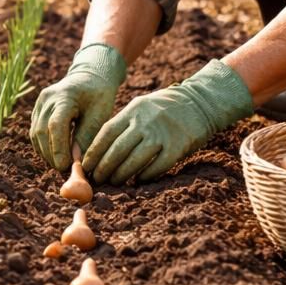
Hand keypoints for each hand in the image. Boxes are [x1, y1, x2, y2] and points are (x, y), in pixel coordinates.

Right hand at [29, 43, 127, 169]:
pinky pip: (35, 132)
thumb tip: (77, 161)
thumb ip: (87, 136)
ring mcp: (39, 103)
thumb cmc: (99, 95)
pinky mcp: (37, 110)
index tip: (65, 166)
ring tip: (60, 165)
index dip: (58, 148)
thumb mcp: (100, 114)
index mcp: (64, 95)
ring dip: (46, 152)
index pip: (56, 125)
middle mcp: (47, 98)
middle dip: (51, 154)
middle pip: (42, 131)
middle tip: (64, 170)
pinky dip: (43, 146)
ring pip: (35, 133)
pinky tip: (55, 155)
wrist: (89, 76)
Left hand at [82, 59, 252, 184]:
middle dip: (104, 168)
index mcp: (133, 110)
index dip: (94, 152)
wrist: (200, 102)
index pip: (106, 133)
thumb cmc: (164, 108)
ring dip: (121, 175)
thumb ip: (123, 123)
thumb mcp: (141, 106)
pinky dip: (145, 176)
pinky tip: (139, 181)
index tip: (85, 166)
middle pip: (117, 150)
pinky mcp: (177, 147)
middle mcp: (145, 122)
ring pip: (134, 160)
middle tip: (97, 180)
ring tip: (115, 182)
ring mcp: (161, 134)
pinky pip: (157, 166)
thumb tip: (101, 149)